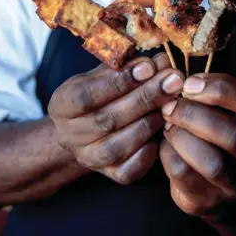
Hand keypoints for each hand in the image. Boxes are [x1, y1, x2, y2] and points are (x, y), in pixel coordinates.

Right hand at [48, 53, 183, 184]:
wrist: (87, 128)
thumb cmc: (99, 92)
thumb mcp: (101, 73)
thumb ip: (125, 66)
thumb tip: (158, 61)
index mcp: (62, 105)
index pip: (86, 96)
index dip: (118, 82)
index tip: (148, 67)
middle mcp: (70, 136)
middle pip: (108, 120)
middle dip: (146, 97)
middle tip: (174, 80)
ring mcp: (89, 158)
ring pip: (119, 146)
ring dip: (150, 121)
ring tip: (172, 102)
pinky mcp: (110, 175)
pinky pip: (130, 170)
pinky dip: (149, 152)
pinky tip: (165, 130)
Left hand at [160, 73, 235, 216]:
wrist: (214, 188)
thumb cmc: (213, 136)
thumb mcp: (221, 110)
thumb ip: (209, 93)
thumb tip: (178, 78)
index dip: (220, 89)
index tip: (189, 84)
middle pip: (232, 134)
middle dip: (193, 115)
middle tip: (169, 105)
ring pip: (212, 162)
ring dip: (181, 136)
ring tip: (167, 125)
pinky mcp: (209, 201)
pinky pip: (184, 174)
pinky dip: (167, 153)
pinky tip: (166, 144)